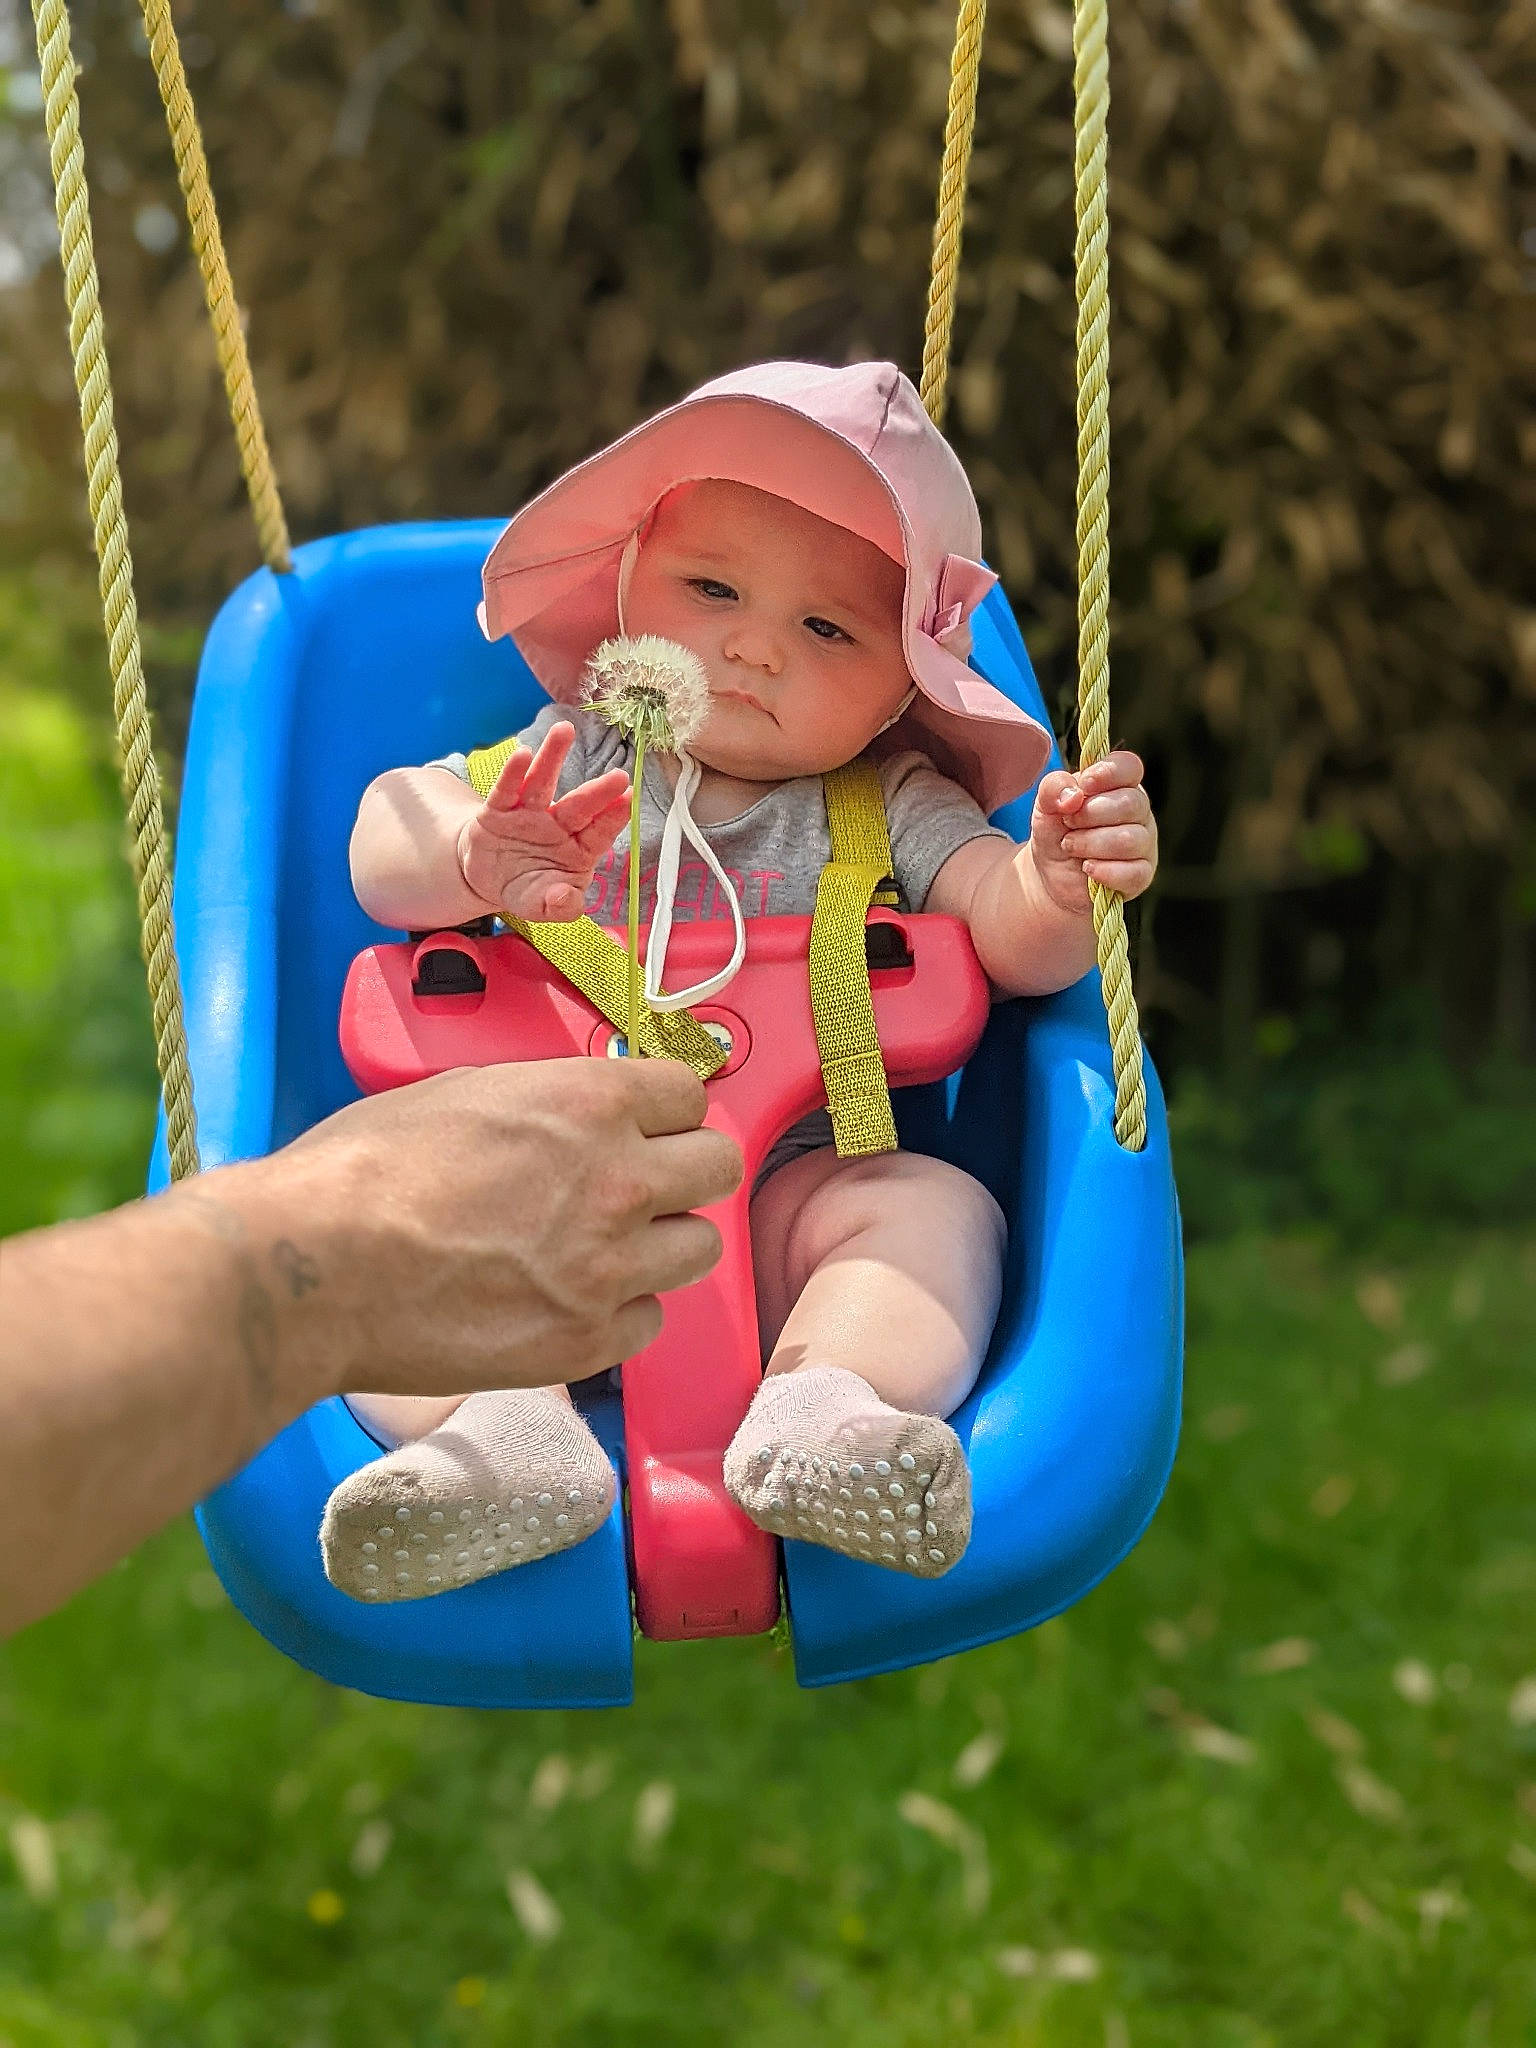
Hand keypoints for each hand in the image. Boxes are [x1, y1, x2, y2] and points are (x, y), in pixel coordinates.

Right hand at [258, 1059, 742, 1394]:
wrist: (314, 1267)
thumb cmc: (363, 1170)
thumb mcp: (461, 1093)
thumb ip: (544, 1103)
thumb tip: (575, 1116)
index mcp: (588, 1102)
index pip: (691, 1097)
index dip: (665, 1114)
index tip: (645, 1129)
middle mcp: (619, 1180)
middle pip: (717, 1169)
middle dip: (681, 1175)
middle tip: (636, 1190)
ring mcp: (609, 1266)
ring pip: (697, 1249)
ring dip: (657, 1246)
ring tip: (598, 1251)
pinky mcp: (586, 1341)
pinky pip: (648, 1323)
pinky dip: (617, 1313)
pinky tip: (566, 1302)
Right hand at [457, 722, 631, 920]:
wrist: (486, 878)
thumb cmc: (529, 888)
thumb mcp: (543, 907)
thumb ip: (559, 907)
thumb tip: (565, 900)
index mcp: (578, 850)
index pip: (599, 833)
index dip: (613, 817)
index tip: (629, 799)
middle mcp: (557, 826)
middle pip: (579, 806)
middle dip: (598, 792)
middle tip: (618, 776)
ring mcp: (528, 815)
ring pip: (543, 783)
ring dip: (553, 757)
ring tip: (564, 731)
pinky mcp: (498, 811)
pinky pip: (506, 790)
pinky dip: (513, 774)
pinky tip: (522, 754)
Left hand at [1030, 753, 1158, 916]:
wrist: (1051, 875)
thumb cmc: (1056, 832)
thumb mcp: (1045, 806)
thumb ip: (1053, 788)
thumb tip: (1073, 795)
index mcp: (1119, 785)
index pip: (1129, 766)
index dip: (1108, 772)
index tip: (1084, 785)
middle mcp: (1138, 811)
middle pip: (1130, 803)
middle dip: (1090, 814)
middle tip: (1068, 823)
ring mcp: (1144, 844)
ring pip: (1128, 840)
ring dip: (1090, 843)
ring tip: (1070, 846)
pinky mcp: (1142, 875)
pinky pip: (1132, 872)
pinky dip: (1103, 871)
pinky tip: (1087, 868)